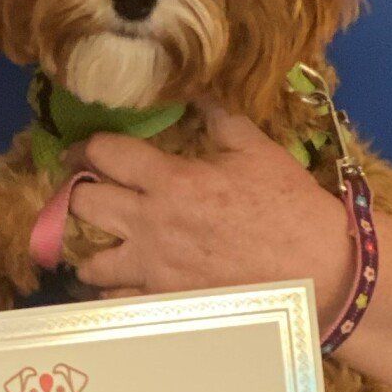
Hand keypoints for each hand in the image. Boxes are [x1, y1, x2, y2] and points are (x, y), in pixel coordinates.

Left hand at [66, 105, 350, 315]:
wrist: (317, 267)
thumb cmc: (288, 206)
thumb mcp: (255, 149)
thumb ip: (218, 117)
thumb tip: (197, 89)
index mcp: (171, 181)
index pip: (105, 154)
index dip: (87, 147)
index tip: (82, 149)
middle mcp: (151, 225)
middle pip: (82, 204)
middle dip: (74, 192)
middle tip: (78, 188)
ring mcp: (153, 269)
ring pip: (89, 260)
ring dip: (87, 248)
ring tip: (94, 242)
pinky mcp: (164, 302)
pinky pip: (115, 302)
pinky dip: (109, 293)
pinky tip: (114, 284)